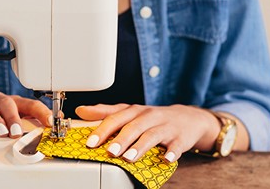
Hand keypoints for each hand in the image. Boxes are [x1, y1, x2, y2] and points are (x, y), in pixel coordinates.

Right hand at [0, 91, 50, 138]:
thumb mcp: (11, 123)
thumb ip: (30, 127)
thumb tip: (51, 130)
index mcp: (14, 103)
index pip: (31, 104)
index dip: (41, 112)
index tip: (49, 122)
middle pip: (8, 103)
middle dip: (13, 118)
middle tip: (16, 133)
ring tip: (0, 132)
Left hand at [76, 104, 220, 163]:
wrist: (188, 118)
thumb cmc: (153, 118)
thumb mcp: (130, 112)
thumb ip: (106, 112)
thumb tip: (81, 111)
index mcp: (135, 111)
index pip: (116, 118)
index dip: (103, 130)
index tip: (91, 142)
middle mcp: (149, 117)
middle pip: (133, 127)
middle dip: (121, 139)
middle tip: (110, 151)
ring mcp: (165, 127)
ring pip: (152, 136)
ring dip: (140, 147)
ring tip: (129, 158)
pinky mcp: (180, 138)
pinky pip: (176, 146)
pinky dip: (171, 152)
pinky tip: (165, 159)